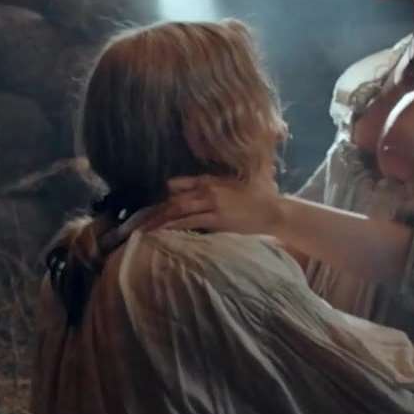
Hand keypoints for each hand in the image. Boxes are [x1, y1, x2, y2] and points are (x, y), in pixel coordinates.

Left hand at [108, 174, 284, 246]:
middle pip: (174, 200)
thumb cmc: (256, 197)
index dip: (164, 198)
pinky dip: (176, 226)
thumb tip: (183, 188)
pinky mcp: (218, 219)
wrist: (273, 210)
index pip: (179, 186)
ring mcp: (212, 204)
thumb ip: (210, 184)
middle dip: (156, 212)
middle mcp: (208, 190)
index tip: (151, 209)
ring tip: (145, 231)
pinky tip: (164, 232)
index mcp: (211, 181)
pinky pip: (191, 222)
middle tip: (140, 224)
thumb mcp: (230, 185)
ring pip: (179, 211)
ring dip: (160, 221)